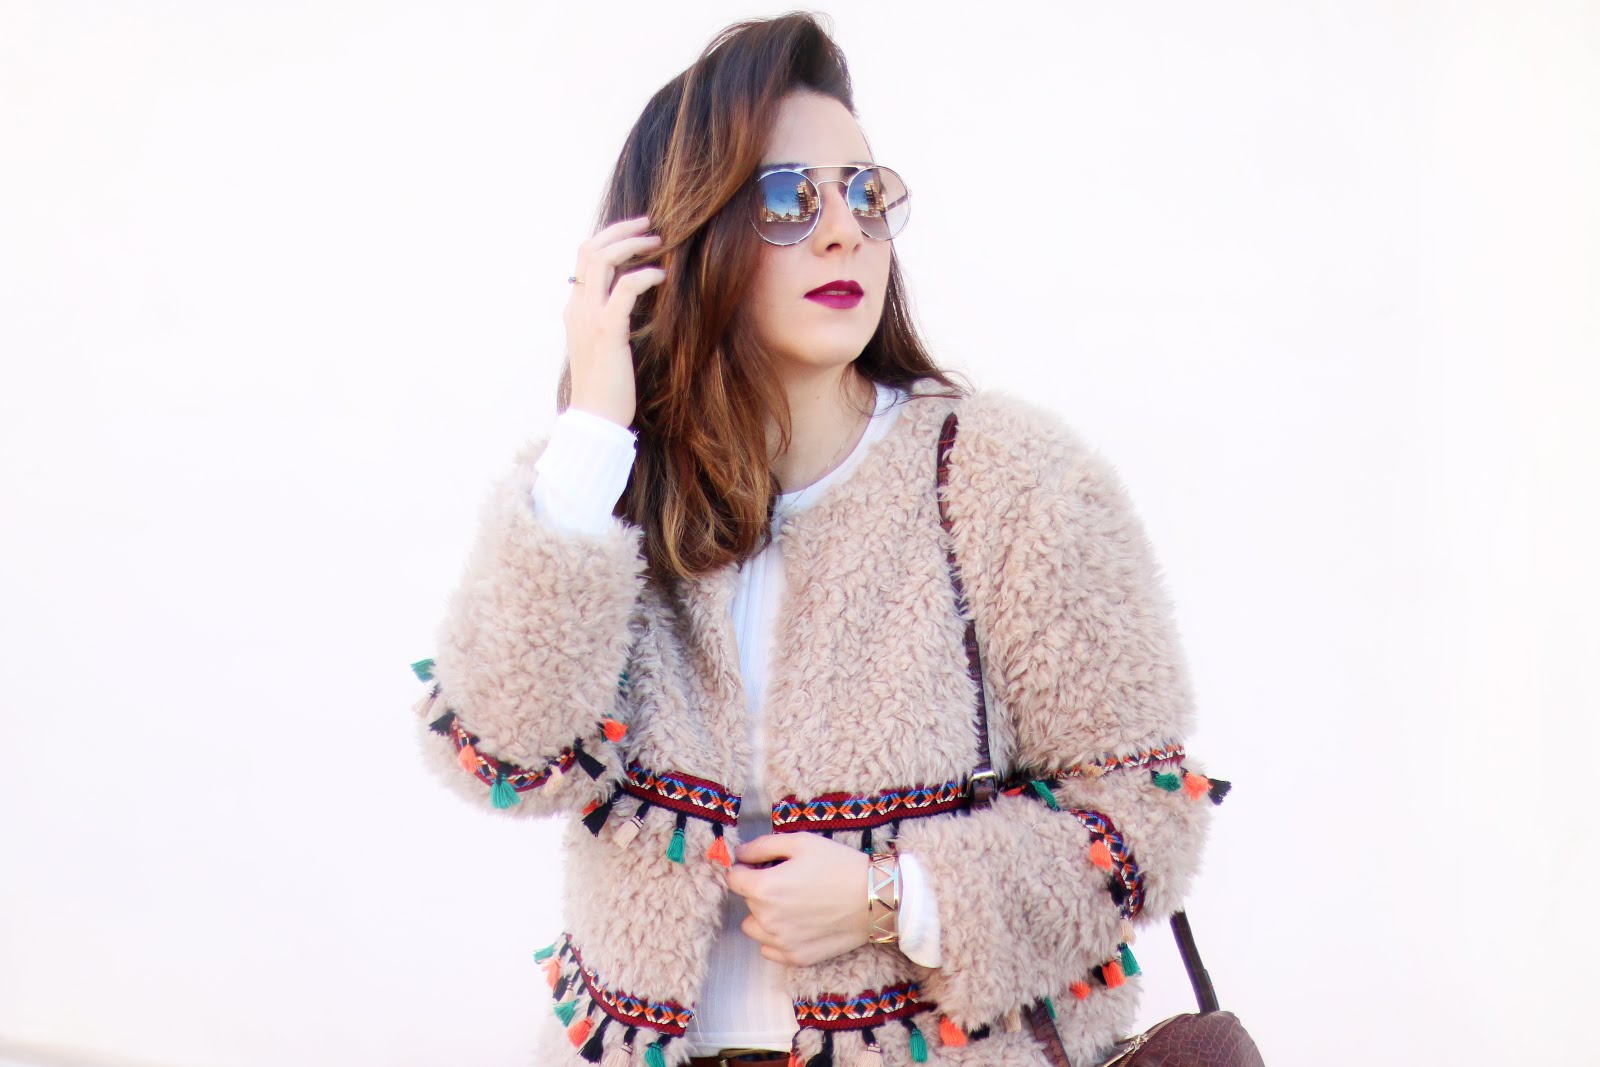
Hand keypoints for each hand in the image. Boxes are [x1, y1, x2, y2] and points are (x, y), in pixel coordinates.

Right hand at [562, 214, 665, 428]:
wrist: (595, 418)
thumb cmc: (606, 386)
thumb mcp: (604, 345)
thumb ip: (610, 320)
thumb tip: (631, 303)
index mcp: (575, 308)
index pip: (584, 258)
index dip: (609, 238)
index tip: (636, 233)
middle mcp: (577, 307)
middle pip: (589, 249)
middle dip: (619, 230)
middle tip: (649, 224)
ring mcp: (589, 317)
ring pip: (601, 260)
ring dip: (631, 244)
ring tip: (657, 241)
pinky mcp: (607, 331)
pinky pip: (625, 289)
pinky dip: (644, 275)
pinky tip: (661, 276)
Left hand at [726, 832, 874, 966]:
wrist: (875, 898)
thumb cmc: (839, 865)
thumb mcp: (801, 842)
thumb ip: (762, 846)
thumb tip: (738, 854)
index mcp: (764, 888)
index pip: (733, 879)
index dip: (745, 868)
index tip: (761, 866)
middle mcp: (766, 919)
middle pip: (746, 902)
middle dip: (760, 889)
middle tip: (789, 881)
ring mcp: (781, 943)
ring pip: (753, 928)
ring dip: (764, 916)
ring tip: (792, 904)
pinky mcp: (796, 958)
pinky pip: (769, 949)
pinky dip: (776, 937)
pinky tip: (798, 924)